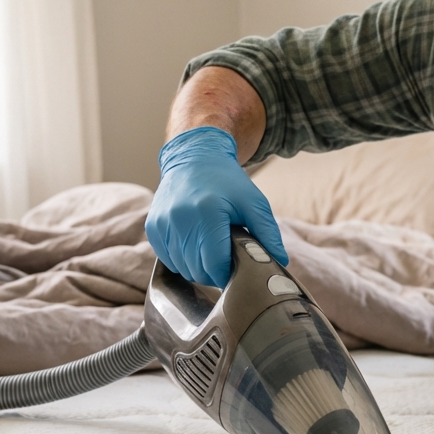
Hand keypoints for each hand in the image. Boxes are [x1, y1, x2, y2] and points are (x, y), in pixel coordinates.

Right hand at [146, 126, 287, 287]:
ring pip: (182, 268)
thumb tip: (280, 262)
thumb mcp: (254, 203)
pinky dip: (183, 261)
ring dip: (198, 269)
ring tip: (212, 253)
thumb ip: (268, 234)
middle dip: (215, 274)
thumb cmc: (227, 182)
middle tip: (227, 264)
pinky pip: (168, 260)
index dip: (226, 275)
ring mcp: (163, 223)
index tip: (236, 273)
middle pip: (197, 269)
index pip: (214, 264)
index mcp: (207, 212)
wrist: (194, 158)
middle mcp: (180, 218)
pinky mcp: (153, 227)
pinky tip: (196, 247)